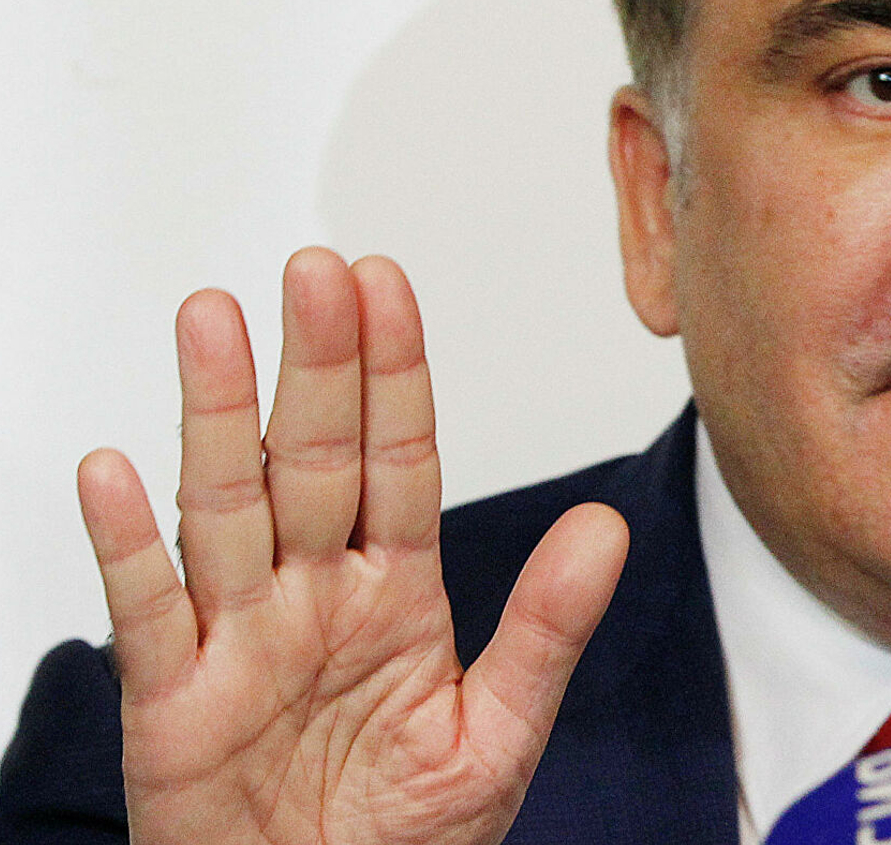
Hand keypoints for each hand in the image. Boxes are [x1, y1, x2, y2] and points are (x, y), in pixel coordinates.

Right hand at [77, 249, 627, 844]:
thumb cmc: (407, 840)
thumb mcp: (498, 733)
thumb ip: (546, 627)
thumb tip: (606, 529)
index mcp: (397, 591)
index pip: (399, 460)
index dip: (394, 374)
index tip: (388, 287)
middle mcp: (315, 594)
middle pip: (314, 459)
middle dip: (317, 366)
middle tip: (316, 272)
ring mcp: (241, 638)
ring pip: (226, 507)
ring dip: (218, 416)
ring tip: (212, 321)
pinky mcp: (174, 701)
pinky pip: (149, 613)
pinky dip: (126, 545)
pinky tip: (115, 472)